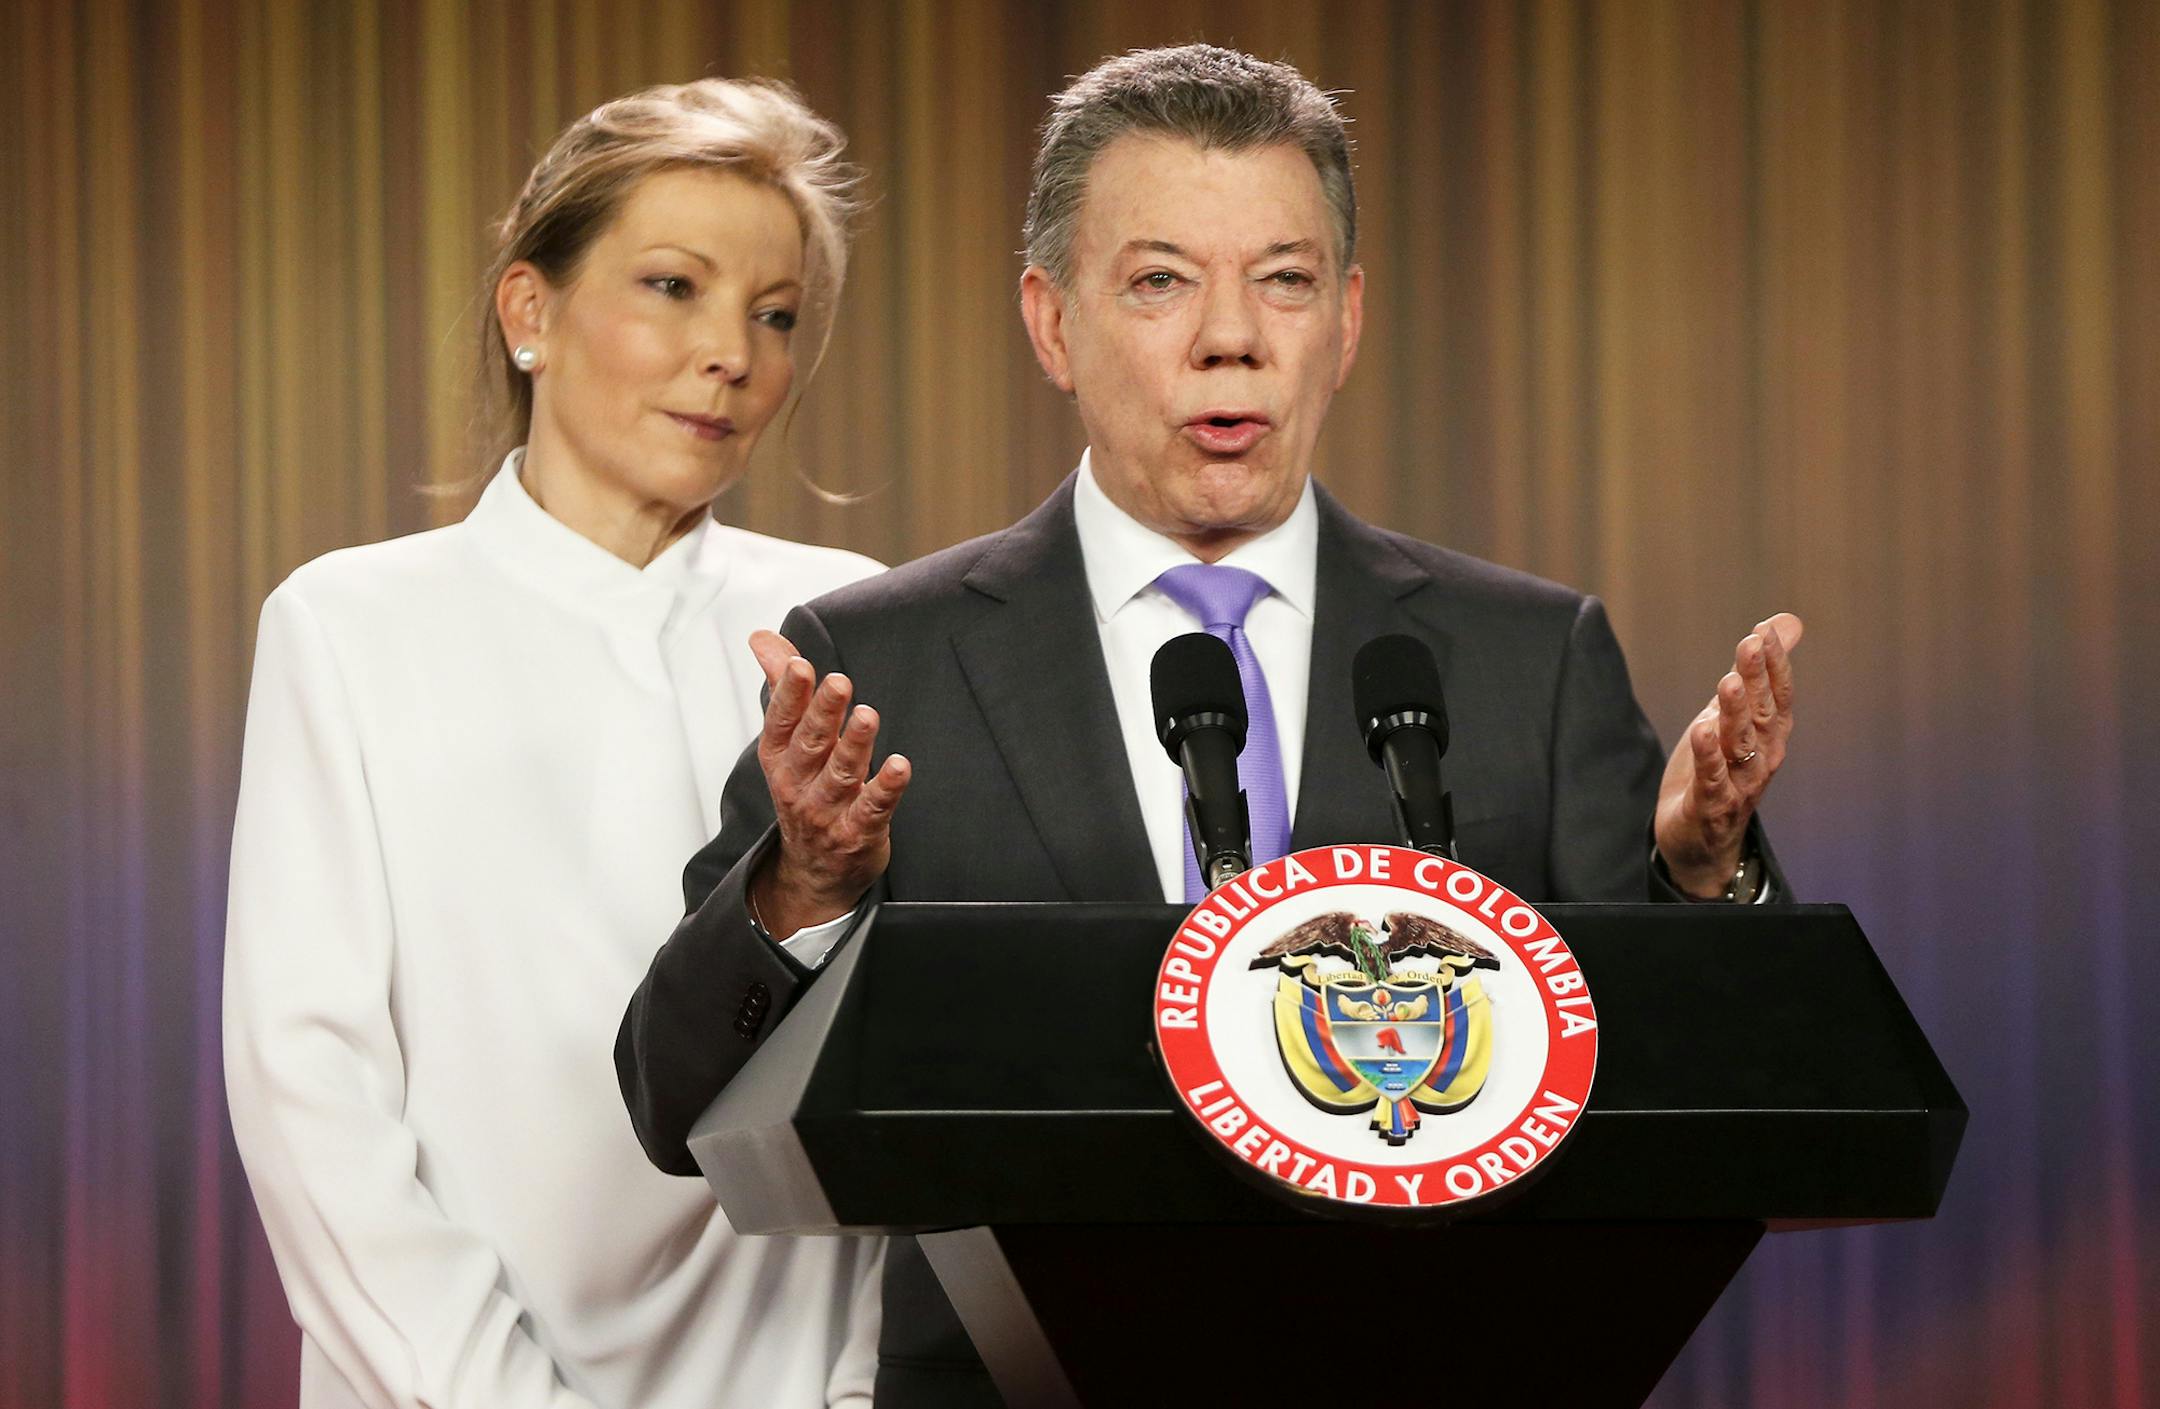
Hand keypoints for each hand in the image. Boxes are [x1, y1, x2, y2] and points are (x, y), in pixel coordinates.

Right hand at [745, 630, 910, 938]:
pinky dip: (886, 788)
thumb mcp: (787, 741)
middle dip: (824, 713)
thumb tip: (762, 638)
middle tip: (839, 682)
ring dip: (855, 745)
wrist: (812, 871)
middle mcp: (798, 784)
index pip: (781, 721)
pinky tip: (900, 767)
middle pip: (811, 744)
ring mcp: (827, 812)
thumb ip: (782, 685)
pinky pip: (872, 809)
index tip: (800, 665)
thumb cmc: (804, 791)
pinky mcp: (857, 833)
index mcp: (779, 757)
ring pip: (840, 775)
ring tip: (867, 716)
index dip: (790, 694)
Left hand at [1654, 613, 1802, 897]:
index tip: (1763, 631)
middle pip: (1761, 714)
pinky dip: (1709, 757)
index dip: (1773, 664)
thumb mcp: (1733, 715)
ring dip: (1735, 713)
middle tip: (1750, 644)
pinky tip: (1701, 731)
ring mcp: (1739, 785)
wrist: (1701, 842)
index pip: (1776, 695)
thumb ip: (1757, 673)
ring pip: (1741, 745)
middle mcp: (1762, 758)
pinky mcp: (1712, 808)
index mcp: (1768, 735)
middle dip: (1758, 678)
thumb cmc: (1720, 772)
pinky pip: (1713, 780)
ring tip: (1729, 682)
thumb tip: (1786, 623)